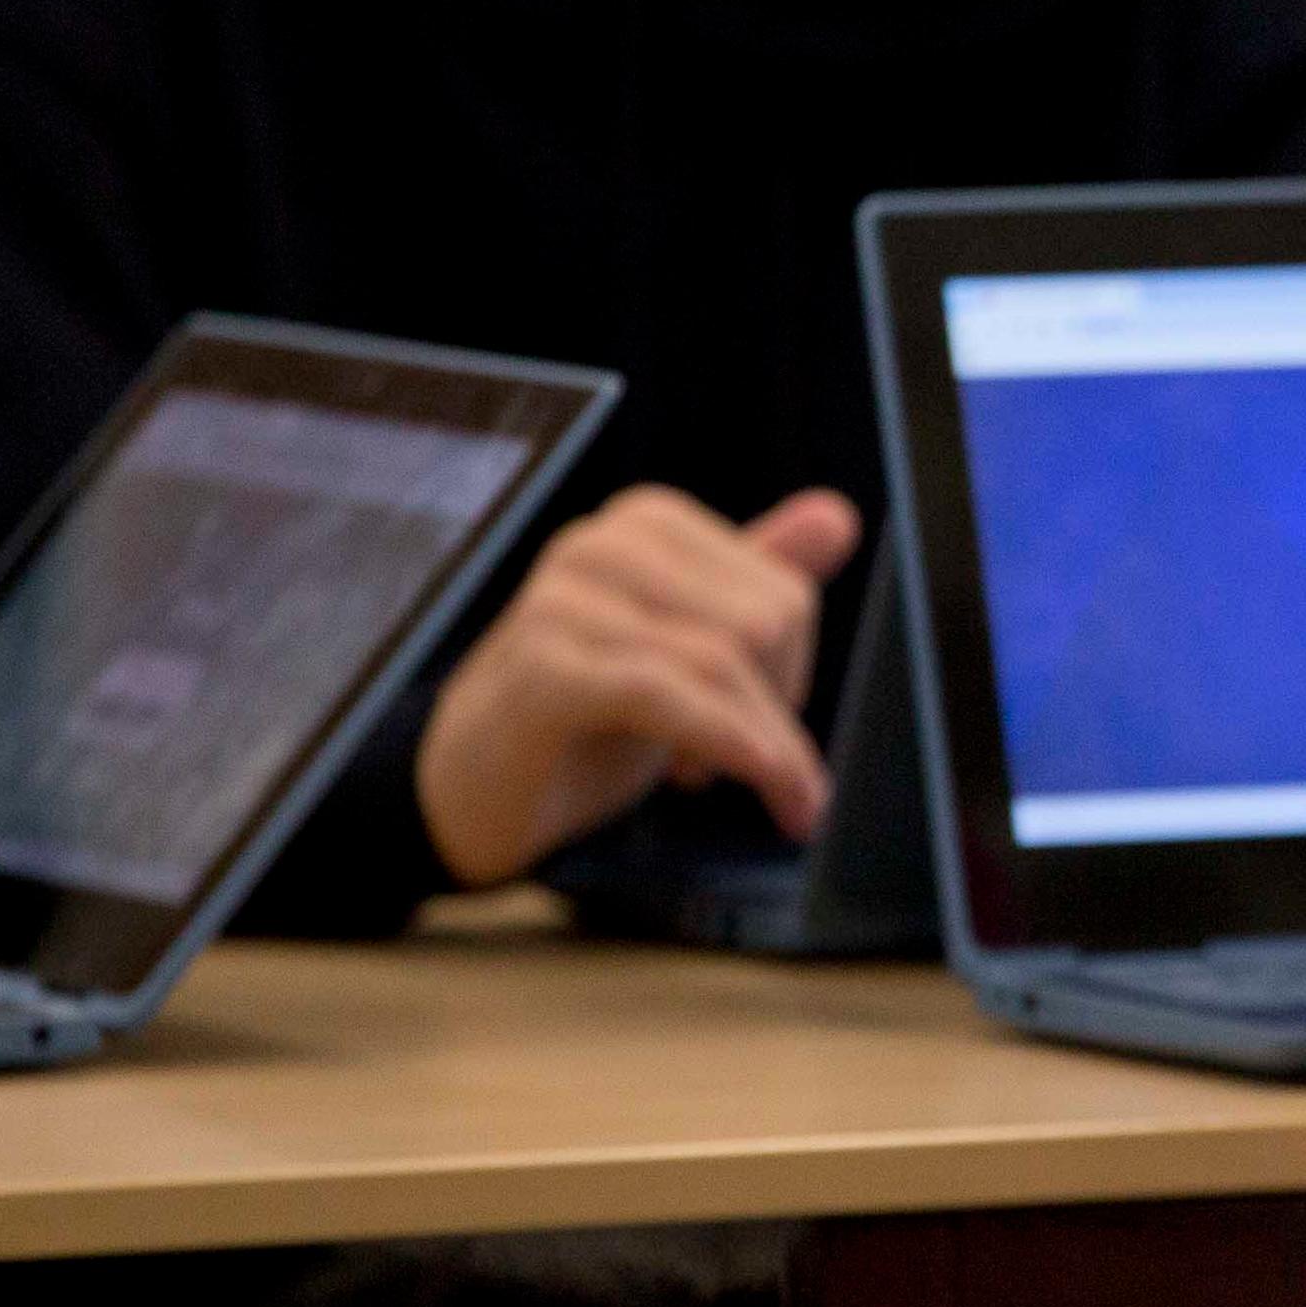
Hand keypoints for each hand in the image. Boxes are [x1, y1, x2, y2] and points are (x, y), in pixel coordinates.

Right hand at [413, 487, 858, 887]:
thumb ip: (758, 581)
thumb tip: (838, 515)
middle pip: (767, 621)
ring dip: (759, 747)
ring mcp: (564, 601)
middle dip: (772, 707)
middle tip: (728, 759)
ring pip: (724, 660)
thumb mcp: (686, 645)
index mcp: (646, 526)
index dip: (790, 672)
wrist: (467, 791)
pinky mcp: (544, 666)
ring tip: (733, 786)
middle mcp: (601, 545)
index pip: (785, 592)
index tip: (750, 719)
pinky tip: (740, 781)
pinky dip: (723, 742)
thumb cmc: (586, 717)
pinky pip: (668, 694)